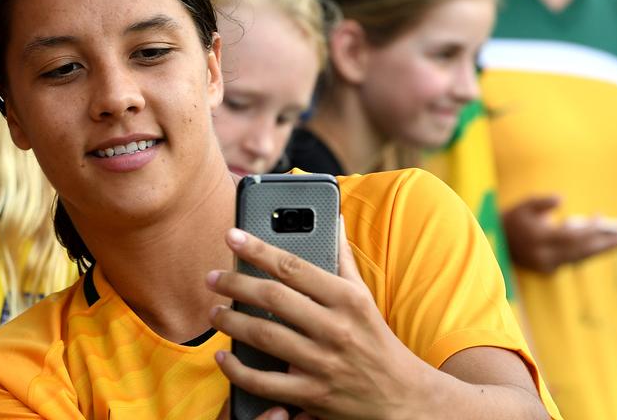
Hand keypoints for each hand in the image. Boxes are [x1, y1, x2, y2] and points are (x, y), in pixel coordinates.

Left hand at [207, 225, 430, 419]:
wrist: (404, 398)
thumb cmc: (376, 339)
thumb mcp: (364, 296)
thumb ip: (342, 259)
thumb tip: (333, 219)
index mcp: (347, 299)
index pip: (294, 266)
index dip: (259, 248)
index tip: (232, 236)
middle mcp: (336, 329)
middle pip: (273, 299)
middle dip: (235, 284)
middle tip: (212, 278)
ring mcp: (324, 364)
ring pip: (265, 337)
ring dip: (231, 322)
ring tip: (214, 312)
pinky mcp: (314, 396)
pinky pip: (265, 383)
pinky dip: (238, 370)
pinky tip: (223, 357)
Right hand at [502, 195, 616, 272]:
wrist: (493, 242)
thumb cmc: (511, 219)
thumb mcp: (523, 205)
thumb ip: (542, 201)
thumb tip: (561, 198)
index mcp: (538, 238)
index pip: (572, 235)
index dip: (589, 228)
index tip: (601, 218)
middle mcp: (543, 255)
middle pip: (580, 251)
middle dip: (603, 244)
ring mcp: (544, 265)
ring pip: (578, 259)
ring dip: (597, 251)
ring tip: (614, 243)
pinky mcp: (545, 270)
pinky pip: (571, 262)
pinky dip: (584, 255)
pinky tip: (596, 248)